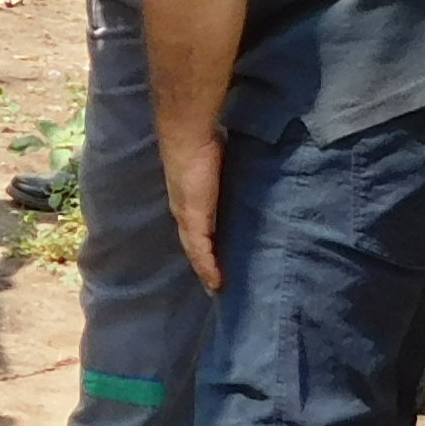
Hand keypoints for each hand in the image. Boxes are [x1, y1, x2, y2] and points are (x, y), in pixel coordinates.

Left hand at [159, 123, 225, 293]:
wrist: (187, 135)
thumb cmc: (205, 143)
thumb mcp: (220, 166)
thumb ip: (228, 176)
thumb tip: (241, 174)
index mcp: (190, 200)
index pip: (196, 229)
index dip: (204, 245)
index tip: (215, 261)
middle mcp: (184, 212)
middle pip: (194, 245)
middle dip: (204, 264)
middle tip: (217, 285)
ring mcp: (187, 217)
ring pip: (196, 252)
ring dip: (206, 271)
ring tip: (218, 290)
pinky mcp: (193, 220)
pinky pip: (200, 251)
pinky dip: (208, 268)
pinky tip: (217, 284)